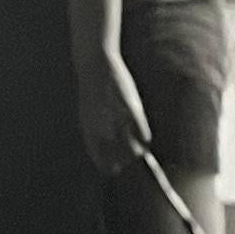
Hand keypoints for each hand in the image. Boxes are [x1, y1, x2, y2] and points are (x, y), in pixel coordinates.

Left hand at [73, 43, 149, 177]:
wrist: (95, 66)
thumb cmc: (92, 92)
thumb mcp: (88, 116)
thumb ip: (97, 135)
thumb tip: (109, 153)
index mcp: (90, 134)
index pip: (104, 164)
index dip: (111, 167)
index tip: (117, 167)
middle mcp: (104, 131)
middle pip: (123, 160)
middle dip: (127, 160)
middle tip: (131, 156)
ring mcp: (119, 122)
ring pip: (136, 151)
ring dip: (139, 151)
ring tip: (140, 148)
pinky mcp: (133, 111)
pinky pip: (145, 136)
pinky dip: (145, 138)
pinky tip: (145, 136)